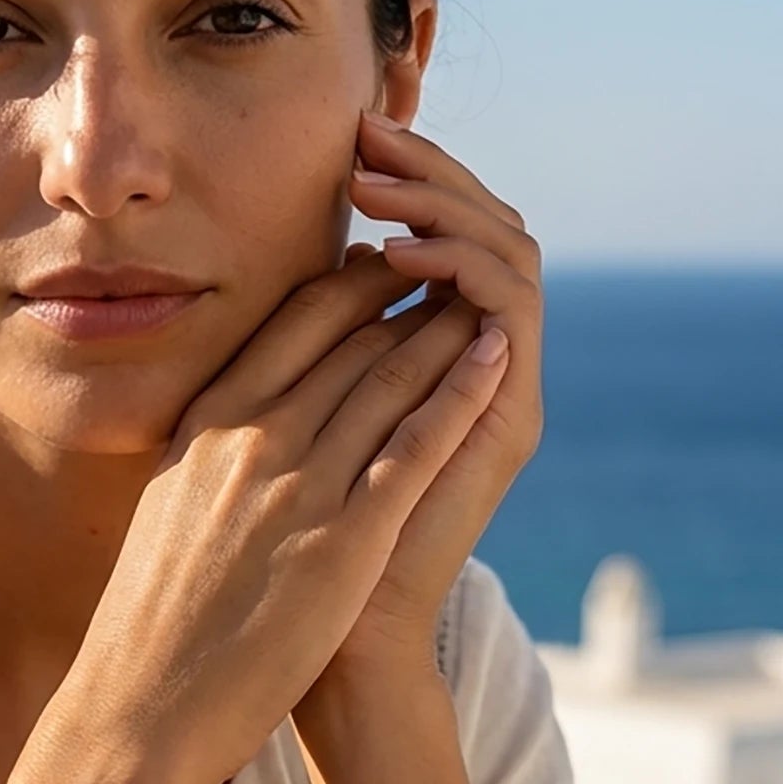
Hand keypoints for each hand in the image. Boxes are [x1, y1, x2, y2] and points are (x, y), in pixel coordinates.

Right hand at [72, 246, 512, 783]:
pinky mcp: (343, 538)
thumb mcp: (168, 507)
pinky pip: (416, 442)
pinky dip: (462, 389)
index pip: (291, 320)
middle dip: (411, 292)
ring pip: (390, 373)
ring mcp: (299, 484)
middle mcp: (251, 437)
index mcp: (206, 423)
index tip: (384, 271)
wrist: (144, 705)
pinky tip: (497, 355)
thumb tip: (232, 426)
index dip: (349, 283)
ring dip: (448, 326)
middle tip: (455, 268)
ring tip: (488, 298)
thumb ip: (207, 454)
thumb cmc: (152, 622)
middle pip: (350, 334)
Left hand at [302, 112, 544, 694]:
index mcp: (428, 362)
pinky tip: (405, 248)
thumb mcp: (278, 430)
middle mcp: (476, 367)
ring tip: (381, 182)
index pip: (435, 237)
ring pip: (506, 248)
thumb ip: (294, 361)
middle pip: (481, 226)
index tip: (341, 143)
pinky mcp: (512, 418)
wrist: (336, 647)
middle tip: (366, 135)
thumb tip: (270, 289)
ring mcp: (503, 389)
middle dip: (426, 173)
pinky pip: (511, 310)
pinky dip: (463, 264)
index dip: (398, 183)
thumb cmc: (289, 551)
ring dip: (444, 203)